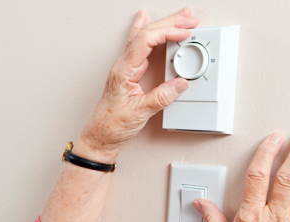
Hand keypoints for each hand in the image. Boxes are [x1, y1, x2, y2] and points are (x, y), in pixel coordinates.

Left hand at [76, 8, 198, 161]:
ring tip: (180, 17)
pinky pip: (139, 46)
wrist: (100, 136)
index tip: (184, 33)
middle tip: (189, 19)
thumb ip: (161, 97)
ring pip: (143, 37)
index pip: (145, 41)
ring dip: (163, 26)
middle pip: (146, 34)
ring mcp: (125, 68)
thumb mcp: (140, 112)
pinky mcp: (128, 72)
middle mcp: (123, 65)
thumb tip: (181, 83)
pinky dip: (148, 32)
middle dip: (169, 23)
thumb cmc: (111, 125)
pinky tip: (145, 20)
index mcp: (123, 70)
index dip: (166, 33)